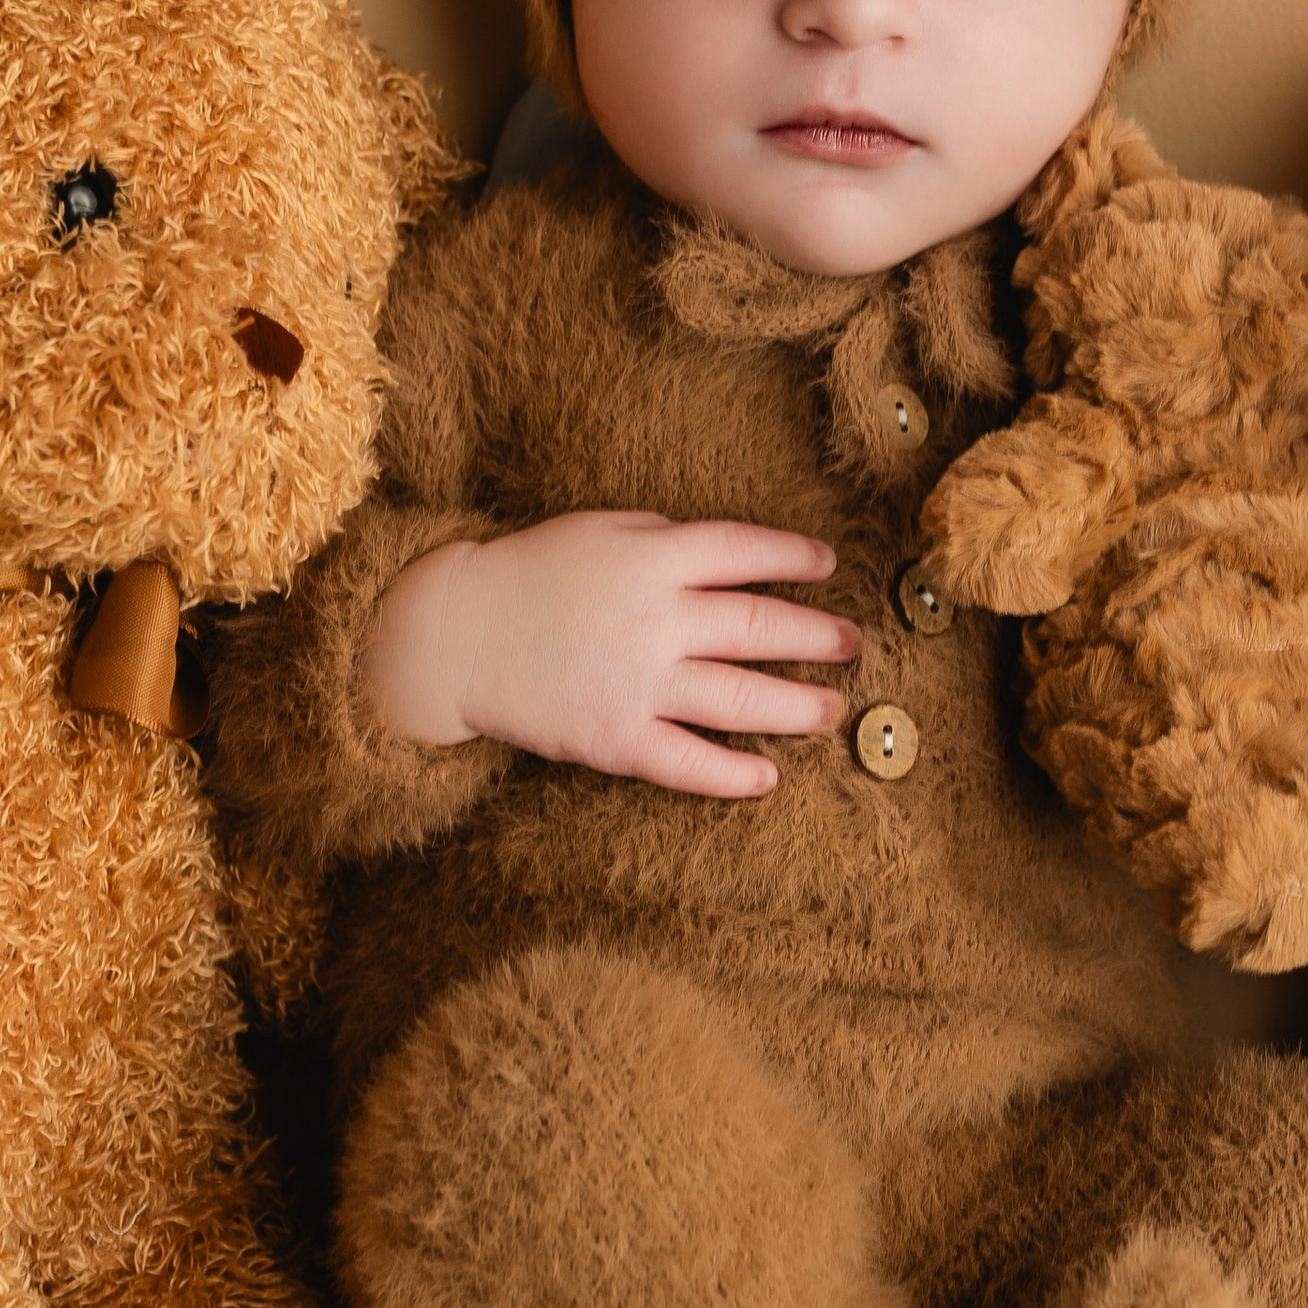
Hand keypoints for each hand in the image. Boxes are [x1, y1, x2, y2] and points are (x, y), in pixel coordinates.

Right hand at [359, 513, 859, 797]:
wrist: (455, 635)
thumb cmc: (532, 574)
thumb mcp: (602, 530)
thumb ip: (668, 541)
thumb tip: (736, 557)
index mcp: (654, 558)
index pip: (745, 552)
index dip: (794, 559)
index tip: (829, 568)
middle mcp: (656, 620)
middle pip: (759, 628)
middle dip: (816, 637)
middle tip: (852, 644)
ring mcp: (638, 683)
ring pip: (740, 700)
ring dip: (797, 707)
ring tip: (833, 710)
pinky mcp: (615, 738)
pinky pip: (688, 762)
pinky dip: (732, 773)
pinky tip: (767, 777)